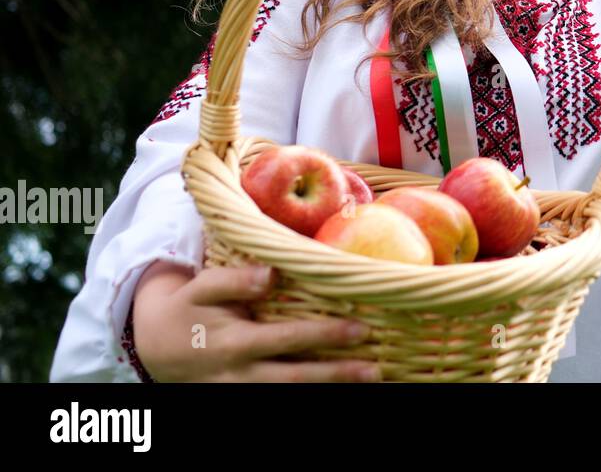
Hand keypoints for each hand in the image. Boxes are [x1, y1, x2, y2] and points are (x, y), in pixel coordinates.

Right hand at [131, 260, 381, 381]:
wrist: (154, 346)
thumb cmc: (188, 308)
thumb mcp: (203, 288)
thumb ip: (235, 280)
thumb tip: (272, 273)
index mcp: (235, 343)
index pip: (287, 340)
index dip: (323, 336)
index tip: (359, 329)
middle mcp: (242, 374)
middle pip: (296, 379)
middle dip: (336, 375)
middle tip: (373, 368)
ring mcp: (242, 392)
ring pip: (290, 396)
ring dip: (328, 390)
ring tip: (368, 380)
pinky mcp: (242, 398)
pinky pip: (278, 401)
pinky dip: (309, 396)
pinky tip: (339, 390)